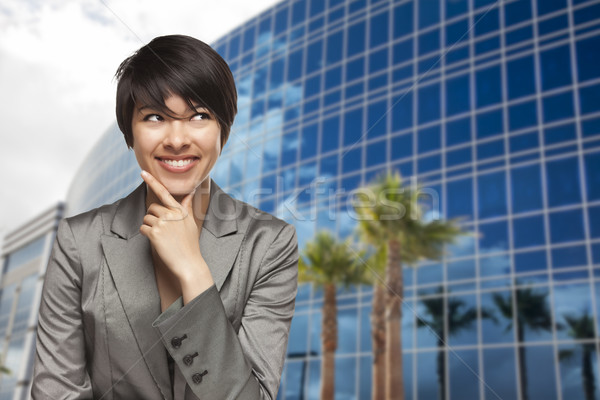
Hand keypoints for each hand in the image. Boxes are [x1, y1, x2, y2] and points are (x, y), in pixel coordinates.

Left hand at [139, 170, 213, 299]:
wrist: (189, 263)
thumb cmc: (190, 244)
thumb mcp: (190, 223)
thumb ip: (187, 207)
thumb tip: (190, 194)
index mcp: (180, 211)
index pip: (164, 192)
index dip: (152, 181)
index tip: (143, 172)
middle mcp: (171, 214)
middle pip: (152, 208)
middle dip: (153, 217)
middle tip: (163, 230)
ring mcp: (163, 223)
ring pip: (146, 218)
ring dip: (150, 227)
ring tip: (162, 237)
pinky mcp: (155, 233)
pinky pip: (143, 228)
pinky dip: (146, 234)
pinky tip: (157, 242)